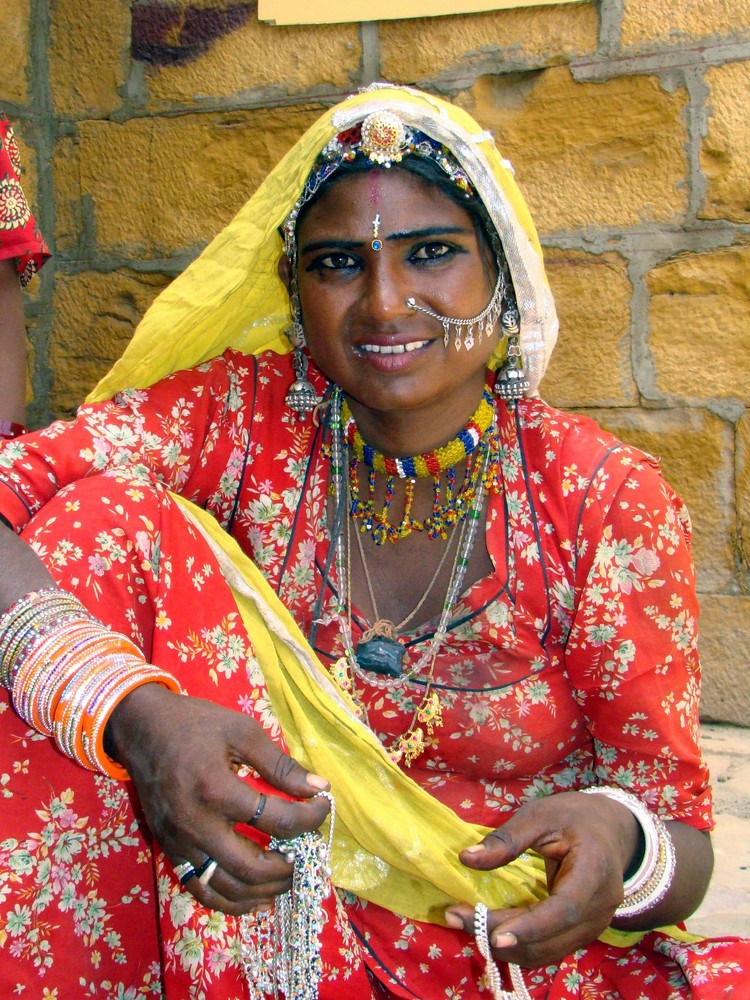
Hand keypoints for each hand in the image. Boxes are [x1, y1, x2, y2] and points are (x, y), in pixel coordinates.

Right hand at [106, 682, 330, 915]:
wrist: (143, 728)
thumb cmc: (196, 724)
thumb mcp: (242, 732)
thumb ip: (280, 765)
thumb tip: (319, 788)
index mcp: (216, 789)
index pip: (276, 819)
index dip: (309, 817)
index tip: (323, 805)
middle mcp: (196, 824)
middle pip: (252, 866)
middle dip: (290, 866)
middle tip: (309, 852)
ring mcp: (180, 842)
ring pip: (227, 889)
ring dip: (264, 891)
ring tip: (289, 877)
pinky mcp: (170, 850)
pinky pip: (201, 889)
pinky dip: (232, 901)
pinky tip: (256, 896)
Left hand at [445, 791, 638, 966]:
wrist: (611, 830)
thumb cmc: (574, 817)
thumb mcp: (540, 815)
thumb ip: (506, 839)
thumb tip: (466, 859)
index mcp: (594, 872)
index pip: (564, 910)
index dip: (530, 926)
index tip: (495, 935)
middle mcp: (600, 908)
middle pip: (550, 937)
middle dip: (501, 934)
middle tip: (455, 916)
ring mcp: (594, 925)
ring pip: (548, 950)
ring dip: (506, 945)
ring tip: (465, 922)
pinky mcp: (582, 932)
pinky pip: (550, 948)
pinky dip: (519, 945)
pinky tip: (489, 930)